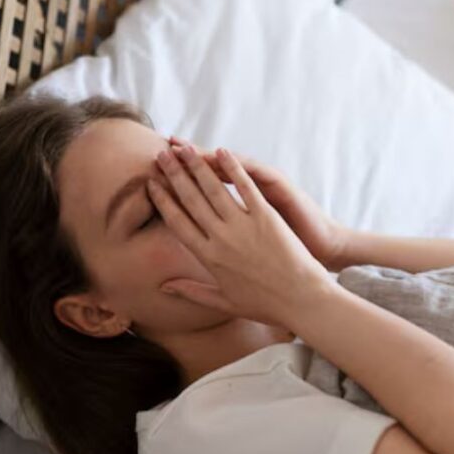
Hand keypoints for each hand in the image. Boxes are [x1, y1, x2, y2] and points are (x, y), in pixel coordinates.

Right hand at [149, 143, 333, 329]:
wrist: (302, 301)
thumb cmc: (266, 305)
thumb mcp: (225, 302)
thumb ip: (192, 291)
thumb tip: (164, 286)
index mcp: (209, 258)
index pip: (178, 223)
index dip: (163, 201)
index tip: (151, 184)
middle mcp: (222, 240)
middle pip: (191, 201)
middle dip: (173, 175)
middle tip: (160, 156)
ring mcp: (244, 227)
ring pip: (213, 189)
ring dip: (197, 165)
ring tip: (183, 148)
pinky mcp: (267, 218)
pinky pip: (246, 187)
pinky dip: (234, 168)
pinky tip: (222, 152)